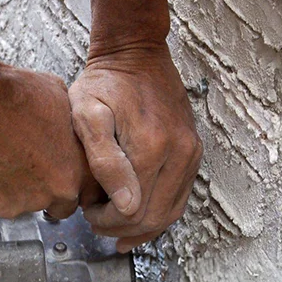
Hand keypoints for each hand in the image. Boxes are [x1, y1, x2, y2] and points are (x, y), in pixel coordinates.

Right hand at [0, 63, 100, 219]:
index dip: (76, 182)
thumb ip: (70, 126)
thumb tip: (67, 129)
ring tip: (7, 162)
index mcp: (81, 166)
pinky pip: (4, 205)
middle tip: (33, 169)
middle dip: (50, 191)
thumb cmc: (15, 95)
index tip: (64, 175)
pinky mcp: (3, 206)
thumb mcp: (60, 99)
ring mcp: (32, 201)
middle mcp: (61, 189)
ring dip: (22, 190)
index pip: (91, 192)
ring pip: (31, 205)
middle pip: (63, 206)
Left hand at [69, 43, 201, 251]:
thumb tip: (125, 205)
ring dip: (142, 226)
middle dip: (122, 228)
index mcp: (151, 147)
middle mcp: (179, 154)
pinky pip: (180, 196)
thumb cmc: (104, 83)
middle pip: (153, 217)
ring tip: (115, 225)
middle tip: (96, 221)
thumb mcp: (88, 114)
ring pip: (170, 212)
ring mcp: (190, 153)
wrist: (136, 53)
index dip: (106, 221)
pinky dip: (159, 212)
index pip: (132, 211)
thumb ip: (104, 160)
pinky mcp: (193, 151)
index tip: (87, 210)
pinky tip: (139, 217)